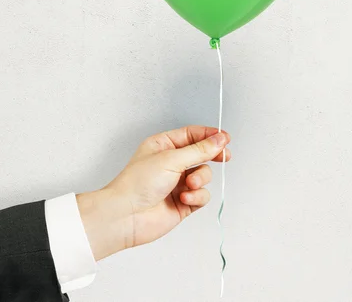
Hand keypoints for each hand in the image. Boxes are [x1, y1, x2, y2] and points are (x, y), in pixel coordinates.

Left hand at [76, 125, 230, 260]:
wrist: (126, 216)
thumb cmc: (137, 183)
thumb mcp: (171, 159)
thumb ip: (199, 150)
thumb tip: (219, 139)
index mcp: (164, 145)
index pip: (192, 135)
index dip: (210, 135)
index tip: (225, 138)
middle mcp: (171, 163)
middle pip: (201, 154)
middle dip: (212, 156)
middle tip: (224, 156)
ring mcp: (178, 183)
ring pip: (204, 175)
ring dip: (200, 179)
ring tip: (189, 184)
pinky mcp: (183, 202)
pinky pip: (202, 195)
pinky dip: (196, 197)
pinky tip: (184, 199)